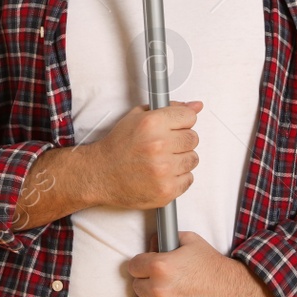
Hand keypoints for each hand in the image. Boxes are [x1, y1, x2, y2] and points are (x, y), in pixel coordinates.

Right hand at [84, 101, 201, 209]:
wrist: (100, 174)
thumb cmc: (117, 147)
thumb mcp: (137, 117)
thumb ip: (169, 109)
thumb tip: (195, 106)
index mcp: (152, 124)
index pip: (189, 117)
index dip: (183, 121)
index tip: (177, 126)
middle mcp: (159, 145)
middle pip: (193, 138)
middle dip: (181, 140)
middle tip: (166, 145)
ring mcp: (164, 170)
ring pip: (193, 159)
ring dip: (181, 159)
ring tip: (162, 160)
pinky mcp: (167, 190)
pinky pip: (189, 179)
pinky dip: (179, 177)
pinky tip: (163, 173)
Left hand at [126, 231, 276, 296]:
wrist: (237, 293)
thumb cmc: (213, 267)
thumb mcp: (189, 241)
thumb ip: (165, 240)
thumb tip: (150, 244)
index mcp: (160, 266)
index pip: (132, 266)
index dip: (142, 266)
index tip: (149, 269)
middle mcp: (159, 291)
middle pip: (136, 287)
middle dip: (147, 283)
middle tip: (164, 284)